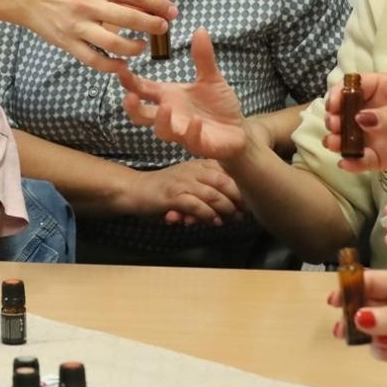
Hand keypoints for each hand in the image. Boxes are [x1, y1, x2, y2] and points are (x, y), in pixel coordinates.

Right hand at [22, 0, 176, 72]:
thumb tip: (145, 5)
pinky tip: (123, 65)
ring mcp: (78, 26)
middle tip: (163, 29)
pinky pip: (95, 60)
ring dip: (135, 48)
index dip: (159, 4)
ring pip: (115, 43)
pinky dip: (113, 66)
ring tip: (142, 47)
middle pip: (131, 18)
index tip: (172, 11)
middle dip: (153, 25)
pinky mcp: (68, 43)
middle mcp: (89, 4)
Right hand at [114, 159, 243, 225]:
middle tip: (247, 211)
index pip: (225, 169)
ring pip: (212, 193)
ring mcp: (182, 182)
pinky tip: (214, 221)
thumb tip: (231, 205)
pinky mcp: (173, 196)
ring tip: (235, 218)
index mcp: (196, 165)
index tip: (251, 197)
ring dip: (226, 208)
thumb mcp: (187, 181)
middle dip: (238, 197)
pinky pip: (196, 205)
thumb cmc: (163, 189)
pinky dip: (208, 215)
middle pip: (223, 180)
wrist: (135, 190)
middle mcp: (191, 170)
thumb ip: (206, 189)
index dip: (241, 183)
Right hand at [120, 29, 249, 161]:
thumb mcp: (211, 78)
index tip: (120, 68)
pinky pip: (190, 140)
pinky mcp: (199, 144)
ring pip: (162, 131)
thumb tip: (200, 29)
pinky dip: (190, 132)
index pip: (143, 89)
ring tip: (165, 108)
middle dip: (133, 109)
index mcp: (169, 96)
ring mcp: (182, 131)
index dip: (129, 81)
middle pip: (141, 116)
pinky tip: (195, 122)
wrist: (239, 131)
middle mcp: (171, 115)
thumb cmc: (218, 105)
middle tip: (130, 98)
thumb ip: (203, 57)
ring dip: (161, 121)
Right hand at [324, 72, 386, 180]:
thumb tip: (360, 119)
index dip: (341, 92)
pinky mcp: (383, 158)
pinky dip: (352, 162)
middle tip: (334, 125)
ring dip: (338, 140)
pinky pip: (362, 160)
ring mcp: (378, 135)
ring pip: (350, 136)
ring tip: (334, 144)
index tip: (335, 104)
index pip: (356, 86)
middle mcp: (378, 111)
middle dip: (335, 117)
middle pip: (347, 111)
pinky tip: (347, 163)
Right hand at [327, 269, 386, 386]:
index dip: (353, 286)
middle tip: (341, 322)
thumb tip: (358, 316)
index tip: (335, 296)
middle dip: (353, 312)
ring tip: (356, 339)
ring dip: (363, 333)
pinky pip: (376, 346)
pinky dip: (380, 350)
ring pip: (367, 325)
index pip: (374, 280)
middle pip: (365, 302)